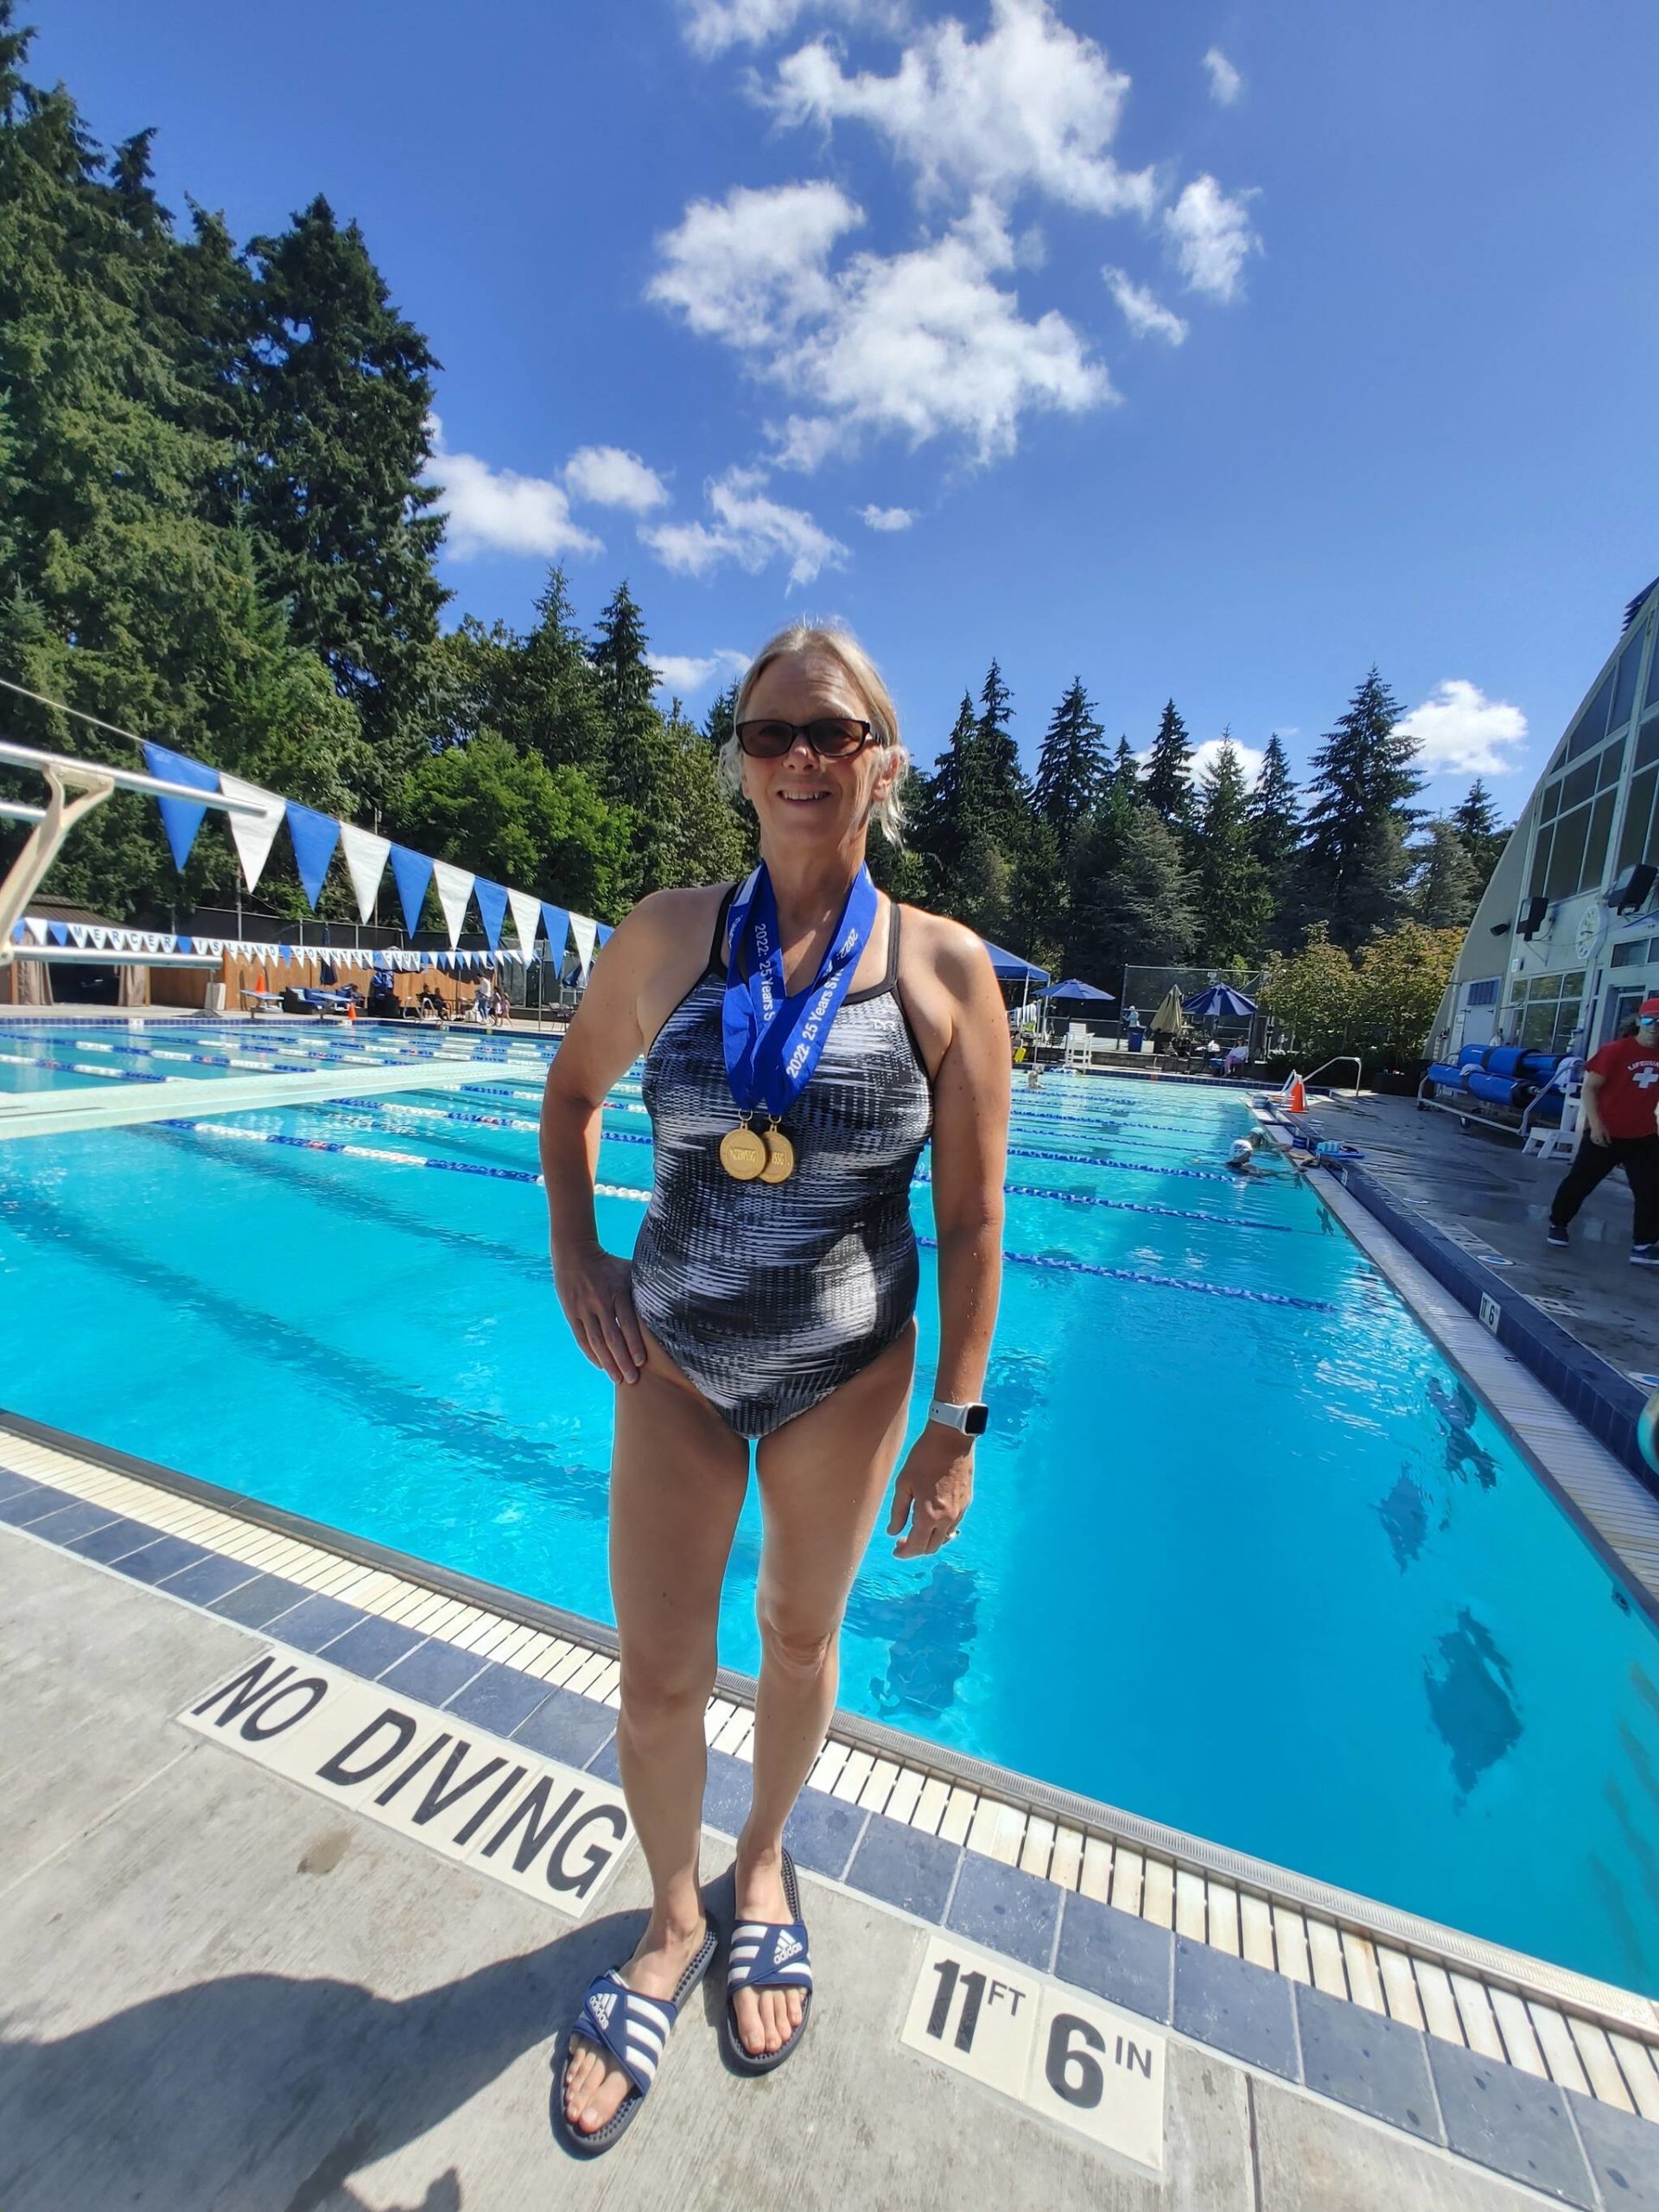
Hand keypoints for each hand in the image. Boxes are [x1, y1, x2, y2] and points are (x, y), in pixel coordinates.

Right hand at [552, 1244, 644, 1384]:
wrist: (574, 1253)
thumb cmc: (609, 1264)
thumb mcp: (629, 1270)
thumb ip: (645, 1286)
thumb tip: (671, 1296)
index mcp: (617, 1291)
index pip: (626, 1322)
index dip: (634, 1343)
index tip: (642, 1362)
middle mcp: (599, 1302)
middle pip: (611, 1337)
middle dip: (622, 1360)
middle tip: (631, 1380)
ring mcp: (583, 1309)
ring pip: (595, 1341)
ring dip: (607, 1362)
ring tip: (616, 1379)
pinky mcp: (572, 1313)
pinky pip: (582, 1338)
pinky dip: (591, 1354)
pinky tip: (601, 1366)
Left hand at [887, 1425, 974, 1557]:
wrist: (952, 1439)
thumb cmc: (923, 1458)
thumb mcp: (903, 1483)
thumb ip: (898, 1512)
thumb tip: (893, 1532)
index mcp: (929, 1515)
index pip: (917, 1546)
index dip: (904, 1553)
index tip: (895, 1551)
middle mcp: (947, 1518)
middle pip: (932, 1547)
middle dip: (916, 1549)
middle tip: (902, 1541)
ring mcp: (960, 1511)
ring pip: (944, 1538)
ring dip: (929, 1540)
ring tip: (916, 1532)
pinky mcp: (966, 1503)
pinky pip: (953, 1525)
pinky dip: (941, 1530)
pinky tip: (932, 1521)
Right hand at [1589, 1122, 1611, 1148]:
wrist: (1595, 1123)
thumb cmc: (1601, 1126)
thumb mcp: (1606, 1131)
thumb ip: (1608, 1137)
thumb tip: (1609, 1143)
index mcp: (1599, 1136)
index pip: (1602, 1142)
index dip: (1605, 1145)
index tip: (1607, 1146)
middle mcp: (1595, 1137)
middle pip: (1599, 1143)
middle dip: (1602, 1145)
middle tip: (1605, 1146)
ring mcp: (1592, 1137)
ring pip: (1596, 1142)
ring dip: (1599, 1144)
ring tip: (1602, 1144)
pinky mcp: (1591, 1136)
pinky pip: (1593, 1141)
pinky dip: (1596, 1142)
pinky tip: (1598, 1141)